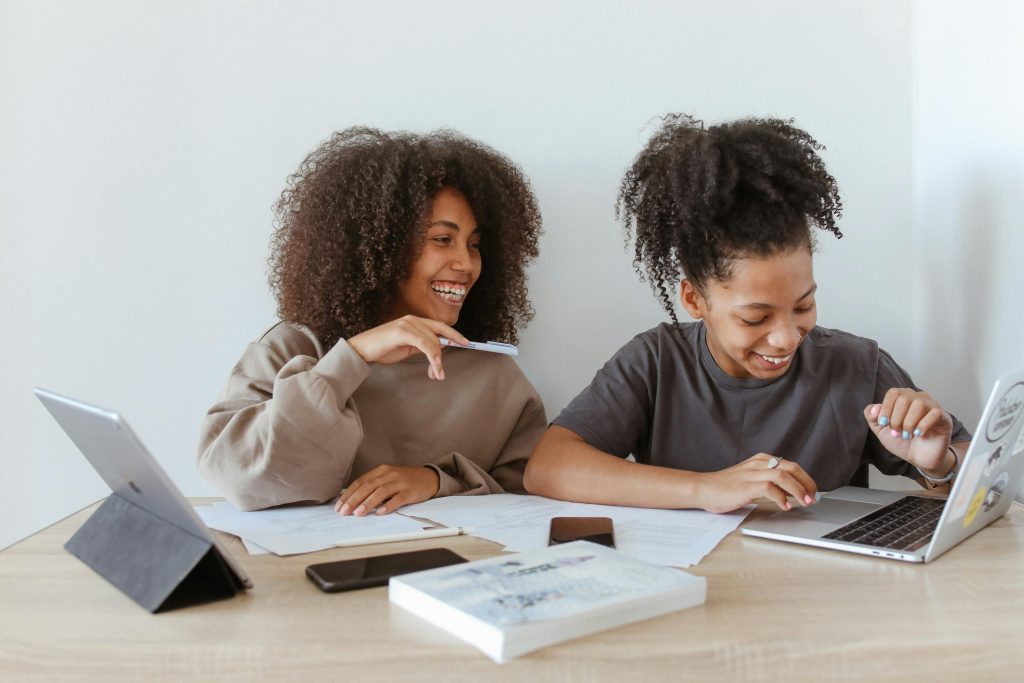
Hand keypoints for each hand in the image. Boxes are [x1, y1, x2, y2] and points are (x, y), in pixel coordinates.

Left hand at [334, 465, 439, 515]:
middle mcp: (389, 474)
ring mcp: (401, 482)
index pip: (361, 481)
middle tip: (344, 511)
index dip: (349, 493)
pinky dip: (388, 505)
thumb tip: (352, 499)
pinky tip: (380, 512)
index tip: (339, 505)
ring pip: (381, 492)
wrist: (429, 478)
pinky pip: (398, 498)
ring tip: (358, 513)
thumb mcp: (388, 479)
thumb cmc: (404, 481)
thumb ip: (373, 486)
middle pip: (368, 486)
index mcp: (381, 470)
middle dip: (354, 499)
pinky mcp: (411, 491)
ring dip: (368, 503)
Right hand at [347, 315, 468, 379]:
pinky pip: (424, 344)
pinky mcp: (402, 331)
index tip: (466, 342)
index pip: (439, 326)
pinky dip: (432, 357)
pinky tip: (434, 367)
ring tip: (437, 375)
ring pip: (432, 341)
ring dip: (437, 360)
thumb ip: (420, 345)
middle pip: (438, 334)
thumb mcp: (406, 347)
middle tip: (445, 368)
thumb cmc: (382, 349)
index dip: (454, 334)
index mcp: (414, 321)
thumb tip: (436, 351)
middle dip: (445, 351)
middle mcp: (412, 319)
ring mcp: (407, 323)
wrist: (362, 350)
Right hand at [692, 453, 817, 512]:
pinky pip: (769, 488)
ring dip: (798, 490)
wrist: (702, 488)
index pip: (791, 465)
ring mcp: (751, 474)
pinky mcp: (745, 486)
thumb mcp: (751, 480)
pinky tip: (785, 506)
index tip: (813, 491)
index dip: (806, 479)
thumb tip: (793, 493)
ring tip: (804, 502)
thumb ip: (769, 483)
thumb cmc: (725, 487)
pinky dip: (781, 497)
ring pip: (783, 476)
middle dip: (807, 483)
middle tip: (813, 497)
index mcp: (761, 460)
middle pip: (791, 467)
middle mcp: (758, 464)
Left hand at [864, 388, 952, 473]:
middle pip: (904, 398)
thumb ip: (872, 417)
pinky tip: (918, 435)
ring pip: (919, 404)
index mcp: (904, 397)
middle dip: (896, 419)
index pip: (893, 393)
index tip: (884, 424)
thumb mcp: (881, 430)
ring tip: (907, 435)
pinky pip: (935, 413)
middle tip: (897, 432)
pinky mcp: (944, 418)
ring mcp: (933, 407)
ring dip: (909, 423)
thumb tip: (874, 408)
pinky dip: (922, 426)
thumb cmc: (902, 441)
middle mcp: (919, 398)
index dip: (886, 409)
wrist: (919, 458)